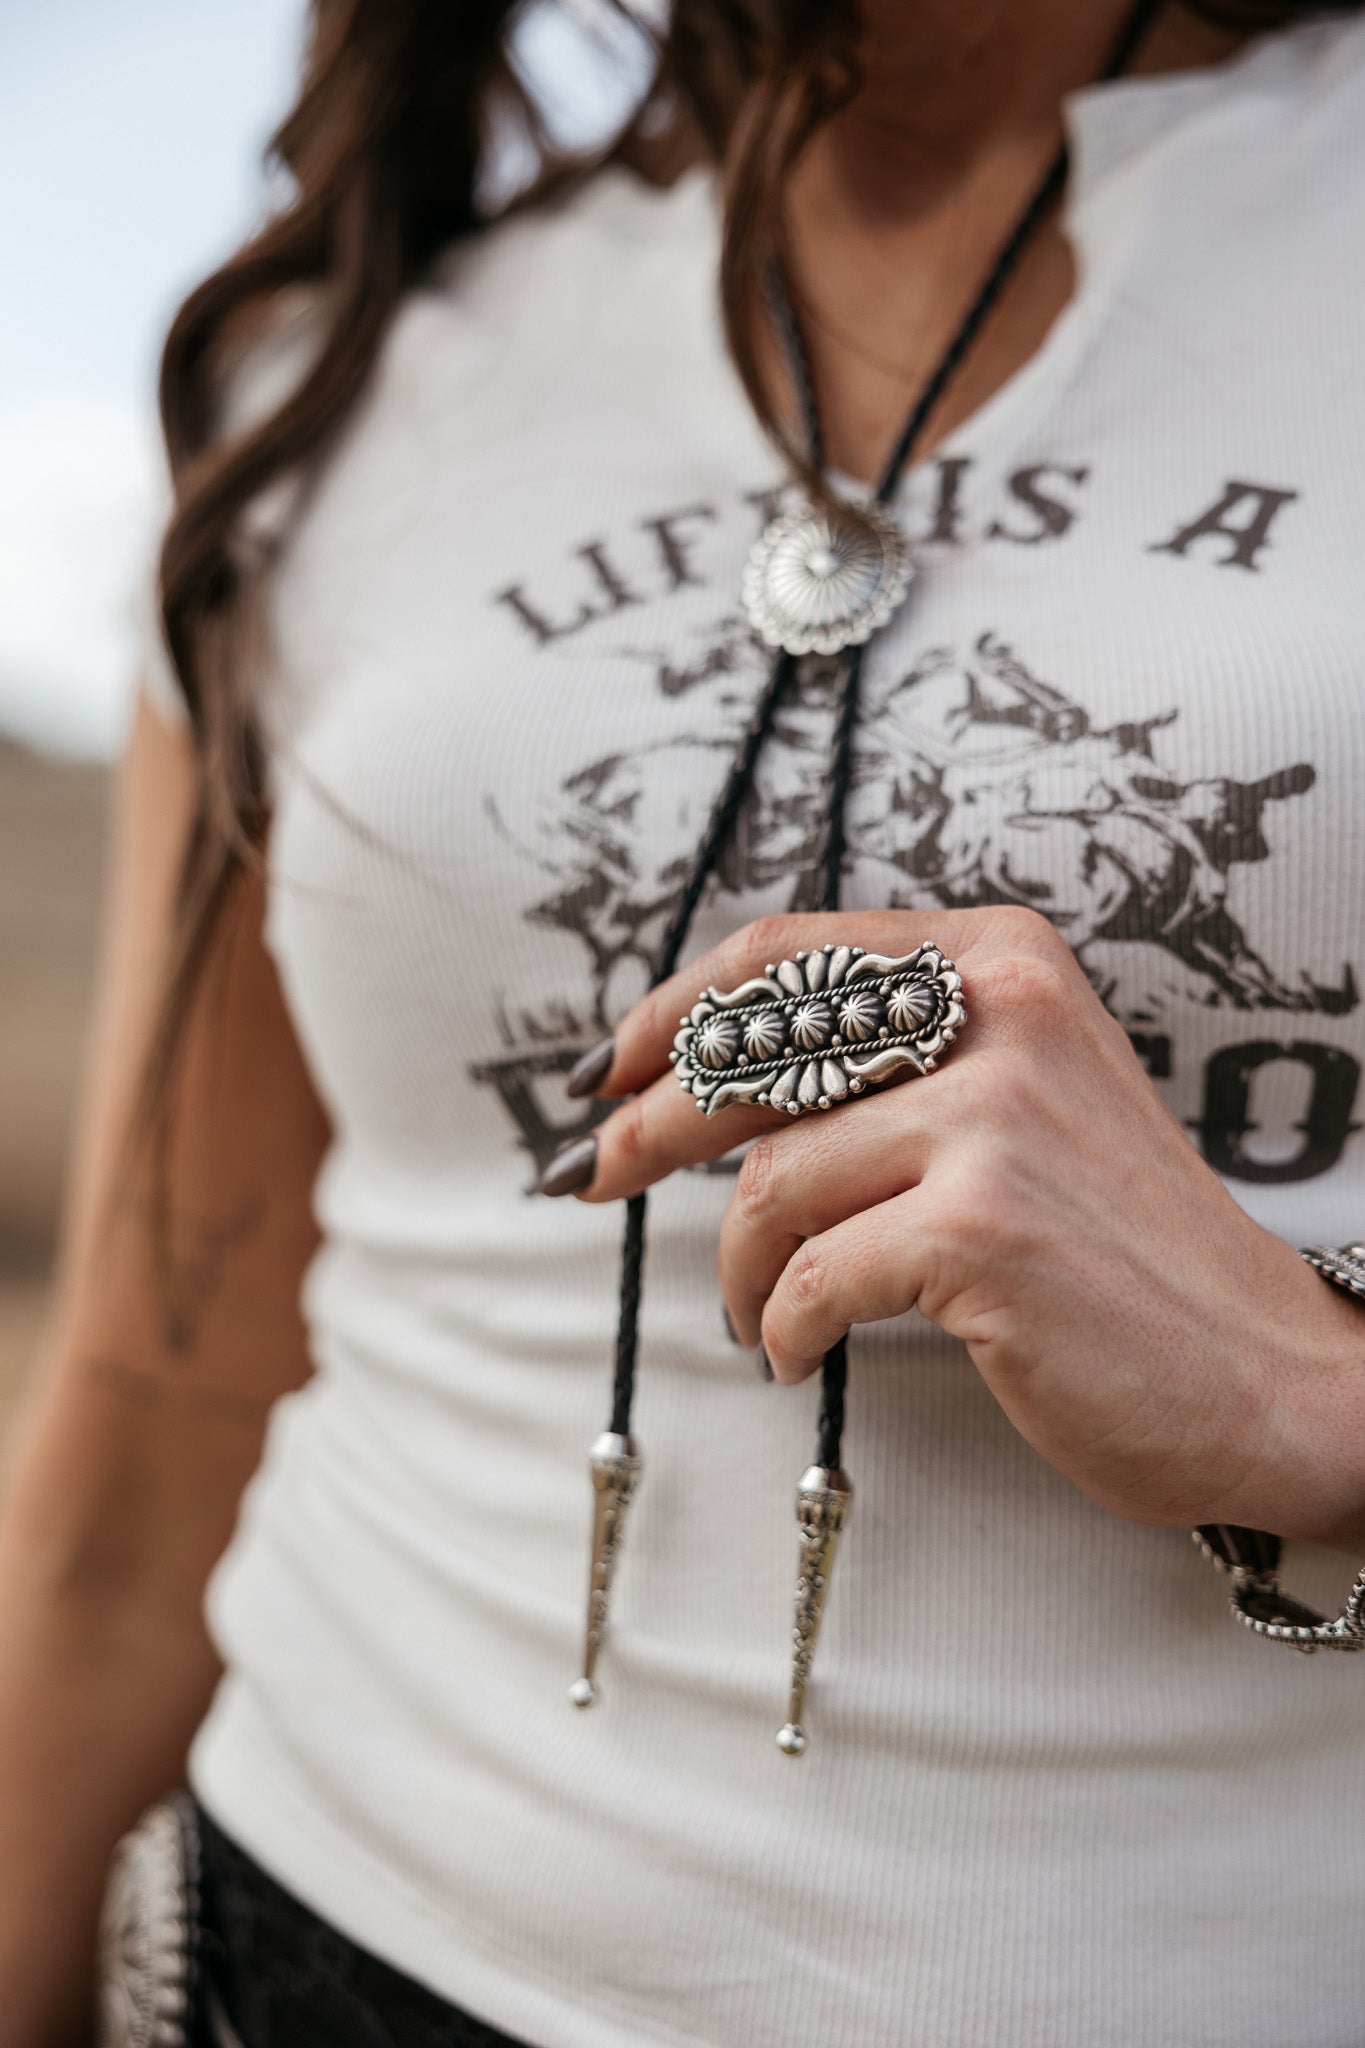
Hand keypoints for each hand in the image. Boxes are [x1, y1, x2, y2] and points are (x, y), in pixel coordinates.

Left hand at [551, 907, 1364, 1548]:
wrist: (1265, 1372)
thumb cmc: (1118, 1248)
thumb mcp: (1021, 1102)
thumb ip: (891, 1066)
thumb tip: (695, 1087)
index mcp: (1000, 959)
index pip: (783, 951)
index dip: (669, 1009)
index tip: (605, 1070)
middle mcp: (998, 1011)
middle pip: (750, 1050)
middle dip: (647, 1121)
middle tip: (588, 1177)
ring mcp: (993, 1117)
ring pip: (770, 1182)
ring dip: (738, 1266)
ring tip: (759, 1313)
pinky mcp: (980, 1228)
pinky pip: (809, 1276)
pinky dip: (780, 1325)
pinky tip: (796, 1351)